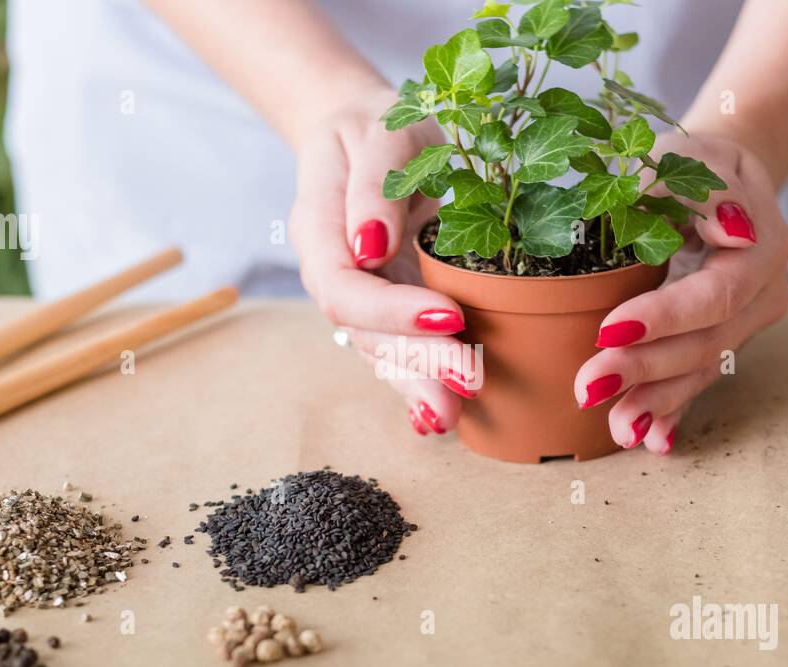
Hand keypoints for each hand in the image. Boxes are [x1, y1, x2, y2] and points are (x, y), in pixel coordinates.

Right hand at [289, 89, 479, 437]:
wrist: (367, 136)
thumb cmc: (378, 127)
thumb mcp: (381, 135)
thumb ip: (372, 187)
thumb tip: (371, 247)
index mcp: (320, 233)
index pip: (345, 288)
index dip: (392, 310)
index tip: (450, 315)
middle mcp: (337, 275)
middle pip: (366, 332)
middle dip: (417, 362)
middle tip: (467, 383)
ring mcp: (364, 297)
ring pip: (382, 352)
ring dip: (418, 387)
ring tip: (452, 417)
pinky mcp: (392, 307)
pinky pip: (401, 350)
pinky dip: (421, 383)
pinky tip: (444, 418)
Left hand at [573, 131, 787, 453]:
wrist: (720, 178)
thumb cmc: (693, 163)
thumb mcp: (692, 158)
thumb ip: (704, 192)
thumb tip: (732, 232)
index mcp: (761, 246)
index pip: (716, 294)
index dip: (666, 317)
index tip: (610, 330)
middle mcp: (764, 292)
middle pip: (708, 342)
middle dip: (646, 369)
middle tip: (588, 387)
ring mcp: (747, 323)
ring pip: (703, 369)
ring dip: (656, 402)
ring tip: (614, 428)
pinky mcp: (723, 341)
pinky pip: (699, 380)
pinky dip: (673, 412)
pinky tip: (651, 441)